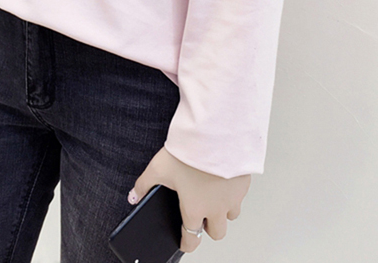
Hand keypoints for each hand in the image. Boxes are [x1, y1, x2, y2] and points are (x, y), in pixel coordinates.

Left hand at [128, 146, 250, 253]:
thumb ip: (144, 184)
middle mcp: (216, 208)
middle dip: (208, 228)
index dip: (187, 243)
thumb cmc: (189, 153)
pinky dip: (232, 191)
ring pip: (231, 215)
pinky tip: (222, 178)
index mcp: (195, 209)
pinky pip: (240, 195)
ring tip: (212, 195)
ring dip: (223, 210)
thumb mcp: (159, 167)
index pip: (192, 238)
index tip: (185, 241)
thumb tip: (133, 196)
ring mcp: (233, 197)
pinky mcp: (243, 184)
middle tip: (200, 215)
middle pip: (217, 233)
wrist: (214, 135)